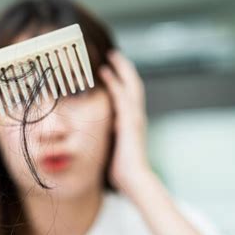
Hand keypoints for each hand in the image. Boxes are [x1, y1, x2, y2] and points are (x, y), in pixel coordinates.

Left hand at [98, 50, 152, 194]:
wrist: (135, 180)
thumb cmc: (122, 170)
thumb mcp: (114, 149)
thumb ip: (109, 138)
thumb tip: (98, 136)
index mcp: (132, 122)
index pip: (129, 95)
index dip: (122, 81)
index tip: (111, 69)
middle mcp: (136, 116)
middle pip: (134, 85)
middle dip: (124, 68)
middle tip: (114, 54)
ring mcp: (134, 118)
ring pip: (130, 86)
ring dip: (120, 69)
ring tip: (110, 56)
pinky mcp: (129, 122)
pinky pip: (121, 96)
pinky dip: (114, 82)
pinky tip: (105, 72)